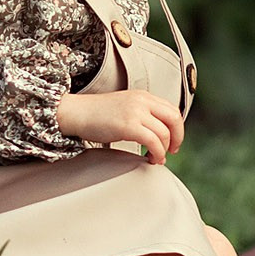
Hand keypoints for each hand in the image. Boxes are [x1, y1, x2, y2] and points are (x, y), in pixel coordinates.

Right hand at [56, 90, 185, 163]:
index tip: (173, 140)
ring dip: (164, 149)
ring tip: (156, 158)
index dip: (177, 127)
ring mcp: (136, 112)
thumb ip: (142, 113)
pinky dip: (157, 153)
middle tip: (172, 151)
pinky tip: (150, 159)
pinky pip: (153, 141)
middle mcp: (142, 101)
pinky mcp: (129, 125)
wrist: (76, 112)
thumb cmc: (96, 114)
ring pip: (164, 133)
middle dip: (178, 137)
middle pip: (174, 118)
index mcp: (143, 96)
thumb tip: (158, 132)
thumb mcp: (124, 106)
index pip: (172, 109)